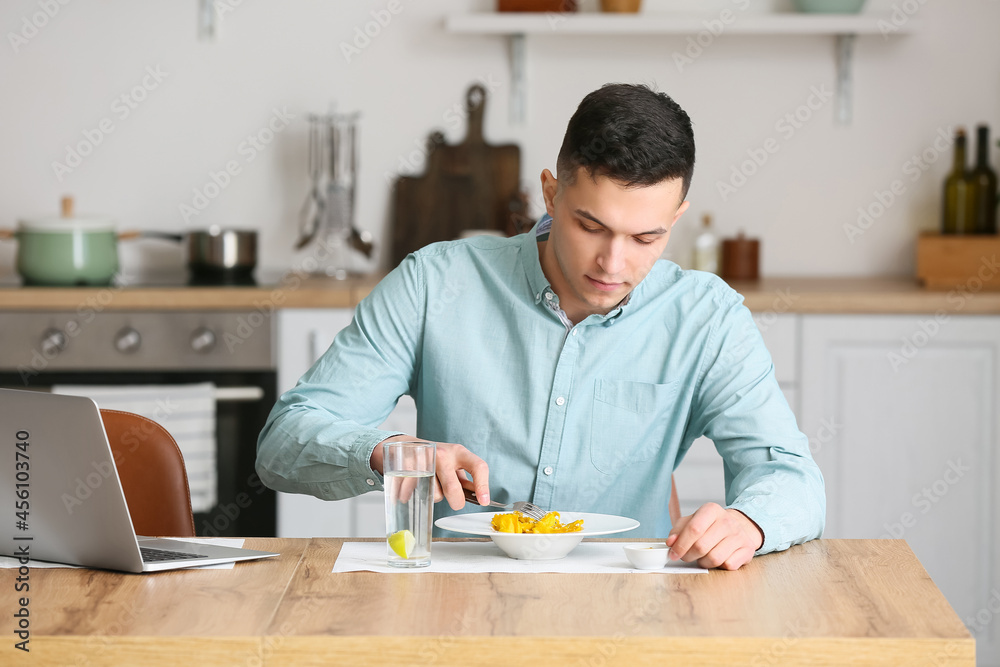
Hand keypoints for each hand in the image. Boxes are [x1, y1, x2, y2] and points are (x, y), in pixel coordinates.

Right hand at [371, 435, 489, 510]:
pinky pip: (415, 493)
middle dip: (456, 502)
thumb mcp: (455, 462)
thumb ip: (466, 479)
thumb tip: (479, 496)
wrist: (408, 446)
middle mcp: (443, 454)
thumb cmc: (436, 457)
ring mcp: (425, 460)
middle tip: (456, 502)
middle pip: (452, 488)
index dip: (483, 486)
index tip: (484, 501)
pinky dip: (416, 496)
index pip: (478, 466)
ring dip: (435, 496)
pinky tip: (415, 489)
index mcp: (459, 452)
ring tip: (431, 485)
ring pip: (435, 494)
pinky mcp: (409, 468)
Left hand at [665, 502, 763, 570]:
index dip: (681, 545)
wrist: (738, 527)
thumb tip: (671, 542)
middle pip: (702, 546)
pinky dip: (720, 566)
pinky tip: (719, 558)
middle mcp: (727, 521)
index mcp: (711, 510)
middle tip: (686, 556)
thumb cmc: (710, 526)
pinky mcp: (747, 550)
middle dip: (689, 556)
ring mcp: (739, 535)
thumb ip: (678, 530)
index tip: (673, 554)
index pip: (694, 529)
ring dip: (703, 562)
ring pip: (714, 559)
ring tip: (702, 557)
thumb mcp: (692, 521)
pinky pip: (728, 565)